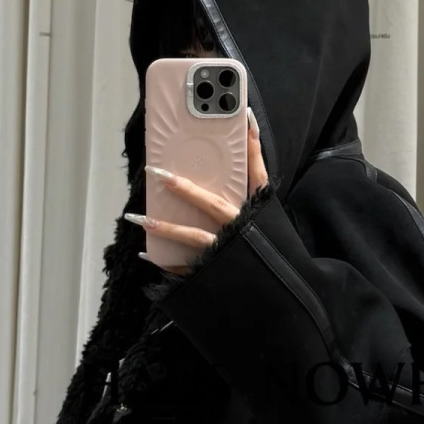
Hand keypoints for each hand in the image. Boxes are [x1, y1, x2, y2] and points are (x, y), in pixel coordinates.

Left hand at [127, 106, 268, 274]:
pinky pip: (187, 270)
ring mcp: (228, 256)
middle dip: (184, 188)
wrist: (284, 308)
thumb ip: (255, 205)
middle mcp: (244, 234)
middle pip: (213, 205)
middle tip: (157, 174)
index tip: (245, 115)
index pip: (259, 177)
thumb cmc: (275, 264)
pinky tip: (147, 256)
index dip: (253, 147)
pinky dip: (166, 263)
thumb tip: (237, 182)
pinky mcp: (215, 277)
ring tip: (138, 219)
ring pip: (194, 238)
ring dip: (165, 228)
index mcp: (261, 218)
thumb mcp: (270, 231)